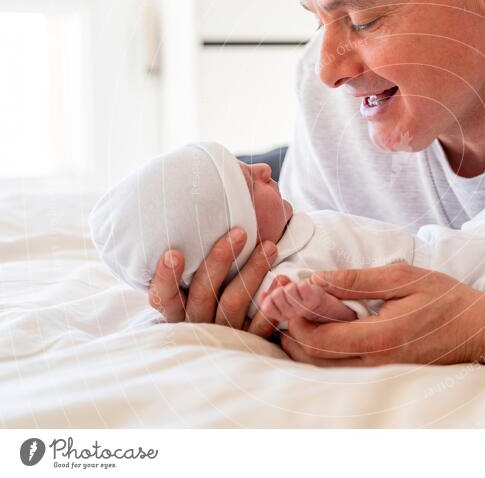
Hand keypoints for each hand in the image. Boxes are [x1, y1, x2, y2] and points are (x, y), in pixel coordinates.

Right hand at [148, 227, 280, 337]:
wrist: (231, 339)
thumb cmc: (212, 287)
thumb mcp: (197, 272)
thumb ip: (201, 240)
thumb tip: (245, 180)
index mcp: (177, 307)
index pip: (163, 295)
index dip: (166, 276)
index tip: (174, 252)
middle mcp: (196, 322)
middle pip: (204, 293)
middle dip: (220, 260)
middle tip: (241, 231)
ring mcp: (222, 333)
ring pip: (233, 304)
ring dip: (252, 272)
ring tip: (269, 247)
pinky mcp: (248, 341)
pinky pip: (260, 326)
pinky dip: (271, 302)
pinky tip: (283, 279)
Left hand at [280, 264, 484, 366]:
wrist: (480, 331)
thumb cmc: (446, 299)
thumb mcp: (403, 278)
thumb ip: (357, 281)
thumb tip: (316, 279)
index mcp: (380, 339)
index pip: (319, 338)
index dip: (294, 317)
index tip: (287, 291)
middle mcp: (375, 364)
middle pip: (313, 358)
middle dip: (289, 329)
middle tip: (280, 299)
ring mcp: (379, 374)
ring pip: (322, 367)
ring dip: (300, 341)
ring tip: (290, 310)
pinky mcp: (382, 374)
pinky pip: (338, 367)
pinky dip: (318, 348)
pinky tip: (314, 326)